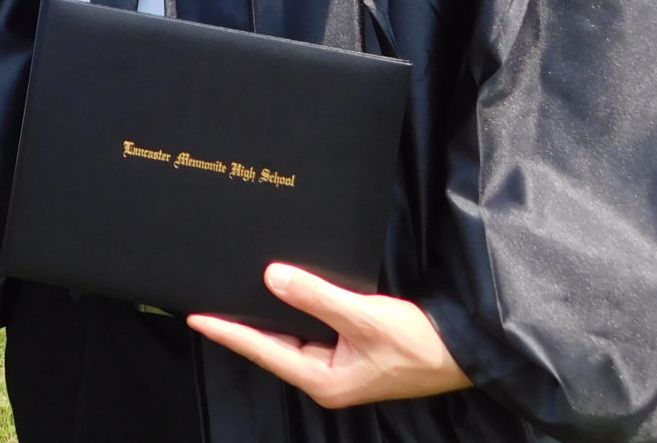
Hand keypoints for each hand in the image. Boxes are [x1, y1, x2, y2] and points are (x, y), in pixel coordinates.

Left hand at [186, 264, 471, 408]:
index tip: (195, 316)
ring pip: (290, 336)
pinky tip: (281, 291)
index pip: (263, 351)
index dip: (228, 331)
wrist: (462, 351)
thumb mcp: (365, 317)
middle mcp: (324, 376)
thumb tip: (272, 276)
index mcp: (323, 379)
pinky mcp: (349, 350)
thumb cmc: (418, 343)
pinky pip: (310, 329)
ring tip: (234, 291)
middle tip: (207, 296)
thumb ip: (317, 297)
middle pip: (272, 346)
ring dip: (267, 314)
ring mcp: (337, 365)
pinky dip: (293, 310)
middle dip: (241, 322)